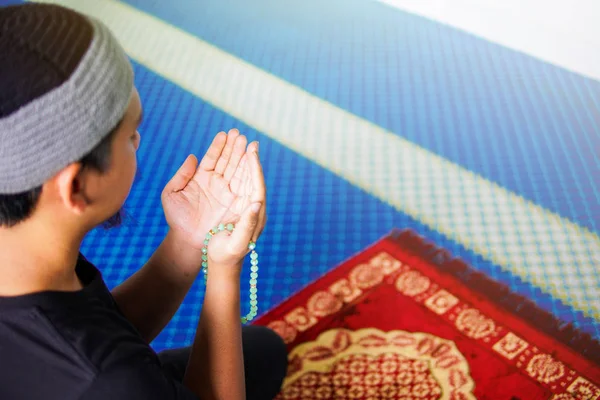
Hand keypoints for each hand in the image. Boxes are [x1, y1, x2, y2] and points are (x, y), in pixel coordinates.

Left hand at [161, 129, 266, 253]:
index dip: (218, 146)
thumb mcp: (171, 194)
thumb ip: (181, 175)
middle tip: (239, 133)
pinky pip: (243, 185)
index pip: (212, 157)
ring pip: (236, 169)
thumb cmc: (177, 219)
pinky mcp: (235, 202)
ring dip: (242, 155)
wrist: (188, 240)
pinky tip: (250, 160)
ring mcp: (226, 191)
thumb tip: (192, 157)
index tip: (224, 133)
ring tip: (247, 142)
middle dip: (234, 146)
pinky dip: (247, 172)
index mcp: (202, 177)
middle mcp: (216, 182)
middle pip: (227, 160)